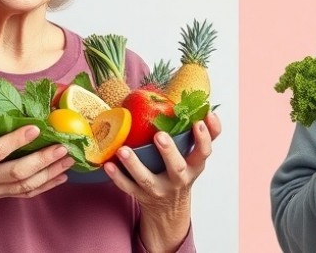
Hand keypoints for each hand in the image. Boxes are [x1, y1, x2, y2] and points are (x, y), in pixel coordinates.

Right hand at [0, 102, 73, 246]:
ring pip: (25, 184)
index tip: (37, 127)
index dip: (17, 140)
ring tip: (69, 158)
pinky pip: (24, 194)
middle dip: (44, 159)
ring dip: (50, 172)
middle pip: (18, 171)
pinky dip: (45, 186)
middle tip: (63, 145)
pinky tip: (61, 176)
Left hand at [104, 110, 220, 251]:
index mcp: (194, 166)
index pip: (204, 151)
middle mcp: (179, 179)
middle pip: (177, 167)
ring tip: (123, 150)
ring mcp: (159, 189)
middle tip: (159, 135)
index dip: (204, 137)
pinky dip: (117, 177)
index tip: (198, 122)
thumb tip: (206, 106)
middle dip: (168, 151)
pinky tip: (108, 164)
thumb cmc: (182, 172)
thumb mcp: (196, 157)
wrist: (169, 209)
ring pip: (147, 179)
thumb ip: (203, 134)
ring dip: (134, 164)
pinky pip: (128, 187)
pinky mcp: (142, 196)